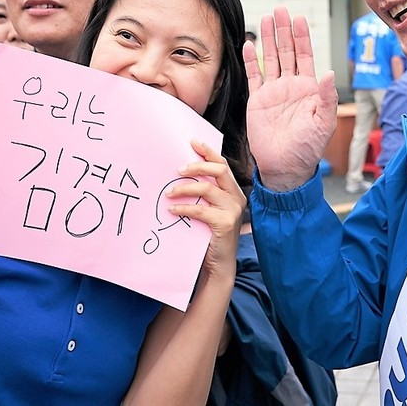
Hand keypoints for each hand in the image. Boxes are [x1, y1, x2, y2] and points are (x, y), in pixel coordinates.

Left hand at [167, 140, 244, 283]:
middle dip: (197, 165)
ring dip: (185, 187)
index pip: (222, 165)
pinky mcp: (226, 223)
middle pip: (219, 170)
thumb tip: (180, 175)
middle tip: (178, 169)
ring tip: (169, 192)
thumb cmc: (209, 235)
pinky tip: (172, 210)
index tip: (193, 142)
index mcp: (233, 191)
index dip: (208, 152)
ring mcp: (233, 210)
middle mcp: (237, 197)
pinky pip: (201, 210)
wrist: (218, 264)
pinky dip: (184, 208)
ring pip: (208, 188)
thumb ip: (203, 195)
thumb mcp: (208, 210)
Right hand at [245, 7, 337, 191]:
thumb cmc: (307, 149)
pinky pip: (254, 76)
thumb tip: (329, 72)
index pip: (305, 56)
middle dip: (284, 30)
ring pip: (270, 59)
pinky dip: (251, 60)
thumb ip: (327, 97)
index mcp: (309, 89)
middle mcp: (291, 86)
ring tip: (266, 19)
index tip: (299, 19)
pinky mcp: (258, 101)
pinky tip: (250, 44)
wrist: (284, 167)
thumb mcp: (323, 123)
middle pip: (287, 51)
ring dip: (269, 39)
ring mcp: (274, 92)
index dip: (302, 37)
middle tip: (281, 10)